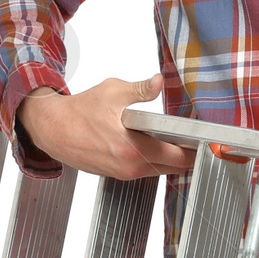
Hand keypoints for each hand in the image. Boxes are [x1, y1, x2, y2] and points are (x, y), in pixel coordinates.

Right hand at [17, 72, 196, 179]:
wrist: (53, 129)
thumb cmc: (79, 111)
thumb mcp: (113, 92)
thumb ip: (140, 89)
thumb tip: (158, 82)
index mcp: (133, 149)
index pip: (178, 157)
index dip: (195, 149)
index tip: (205, 140)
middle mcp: (130, 167)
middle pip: (173, 167)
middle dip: (185, 153)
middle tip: (194, 137)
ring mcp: (123, 174)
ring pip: (159, 169)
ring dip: (169, 157)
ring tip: (173, 138)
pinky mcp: (117, 175)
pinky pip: (144, 170)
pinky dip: (153, 160)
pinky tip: (152, 144)